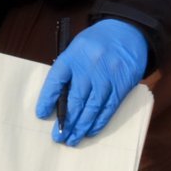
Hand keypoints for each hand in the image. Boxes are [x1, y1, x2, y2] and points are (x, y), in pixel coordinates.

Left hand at [34, 18, 147, 145]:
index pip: (55, 81)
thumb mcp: (77, 48)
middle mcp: (89, 66)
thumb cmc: (97, 43)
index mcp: (73, 55)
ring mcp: (107, 76)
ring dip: (81, 126)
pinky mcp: (122, 84)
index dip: (47, 99)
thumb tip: (59, 101)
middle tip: (58, 137)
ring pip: (92, 107)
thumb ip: (68, 70)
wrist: (128, 31)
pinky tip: (91, 131)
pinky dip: (99, 121)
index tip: (42, 115)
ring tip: (72, 139)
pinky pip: (109, 107)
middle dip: (66, 122)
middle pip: (75, 100)